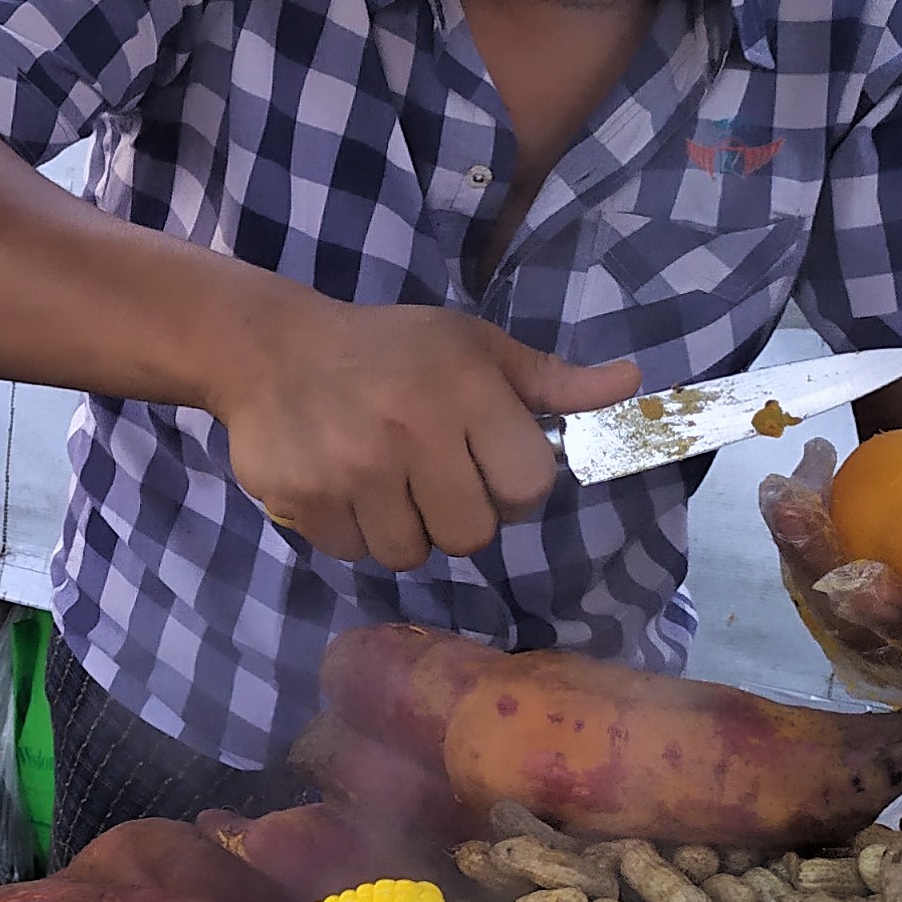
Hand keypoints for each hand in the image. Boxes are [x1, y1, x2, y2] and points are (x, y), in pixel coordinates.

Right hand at [209, 298, 639, 571]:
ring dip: (404, 531)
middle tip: (430, 479)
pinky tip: (341, 487)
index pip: (529, 487)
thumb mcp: (474, 348)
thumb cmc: (389, 350)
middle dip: (457, 516)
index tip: (485, 464)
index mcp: (465, 390)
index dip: (513, 486)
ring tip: (384, 484)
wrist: (270, 348)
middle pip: (471, 535)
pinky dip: (352, 531)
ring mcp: (353, 469)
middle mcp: (411, 431)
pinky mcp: (305, 499)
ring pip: (410, 554)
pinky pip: (353, 553)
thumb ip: (550, 382)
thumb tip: (631, 385)